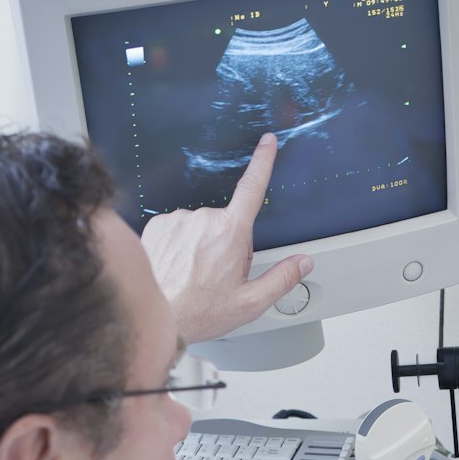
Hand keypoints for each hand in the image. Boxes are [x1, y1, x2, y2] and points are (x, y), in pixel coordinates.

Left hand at [140, 132, 312, 344]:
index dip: (263, 162)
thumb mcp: (250, 303)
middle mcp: (203, 218)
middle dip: (228, 244)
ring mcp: (177, 219)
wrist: (155, 317)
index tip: (268, 142)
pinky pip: (178, 229)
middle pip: (227, 223)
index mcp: (230, 233)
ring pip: (200, 227)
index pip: (252, 188)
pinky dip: (180, 245)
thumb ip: (282, 278)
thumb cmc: (199, 312)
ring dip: (202, 245)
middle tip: (218, 276)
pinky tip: (177, 268)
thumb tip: (302, 263)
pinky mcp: (157, 225)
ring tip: (194, 276)